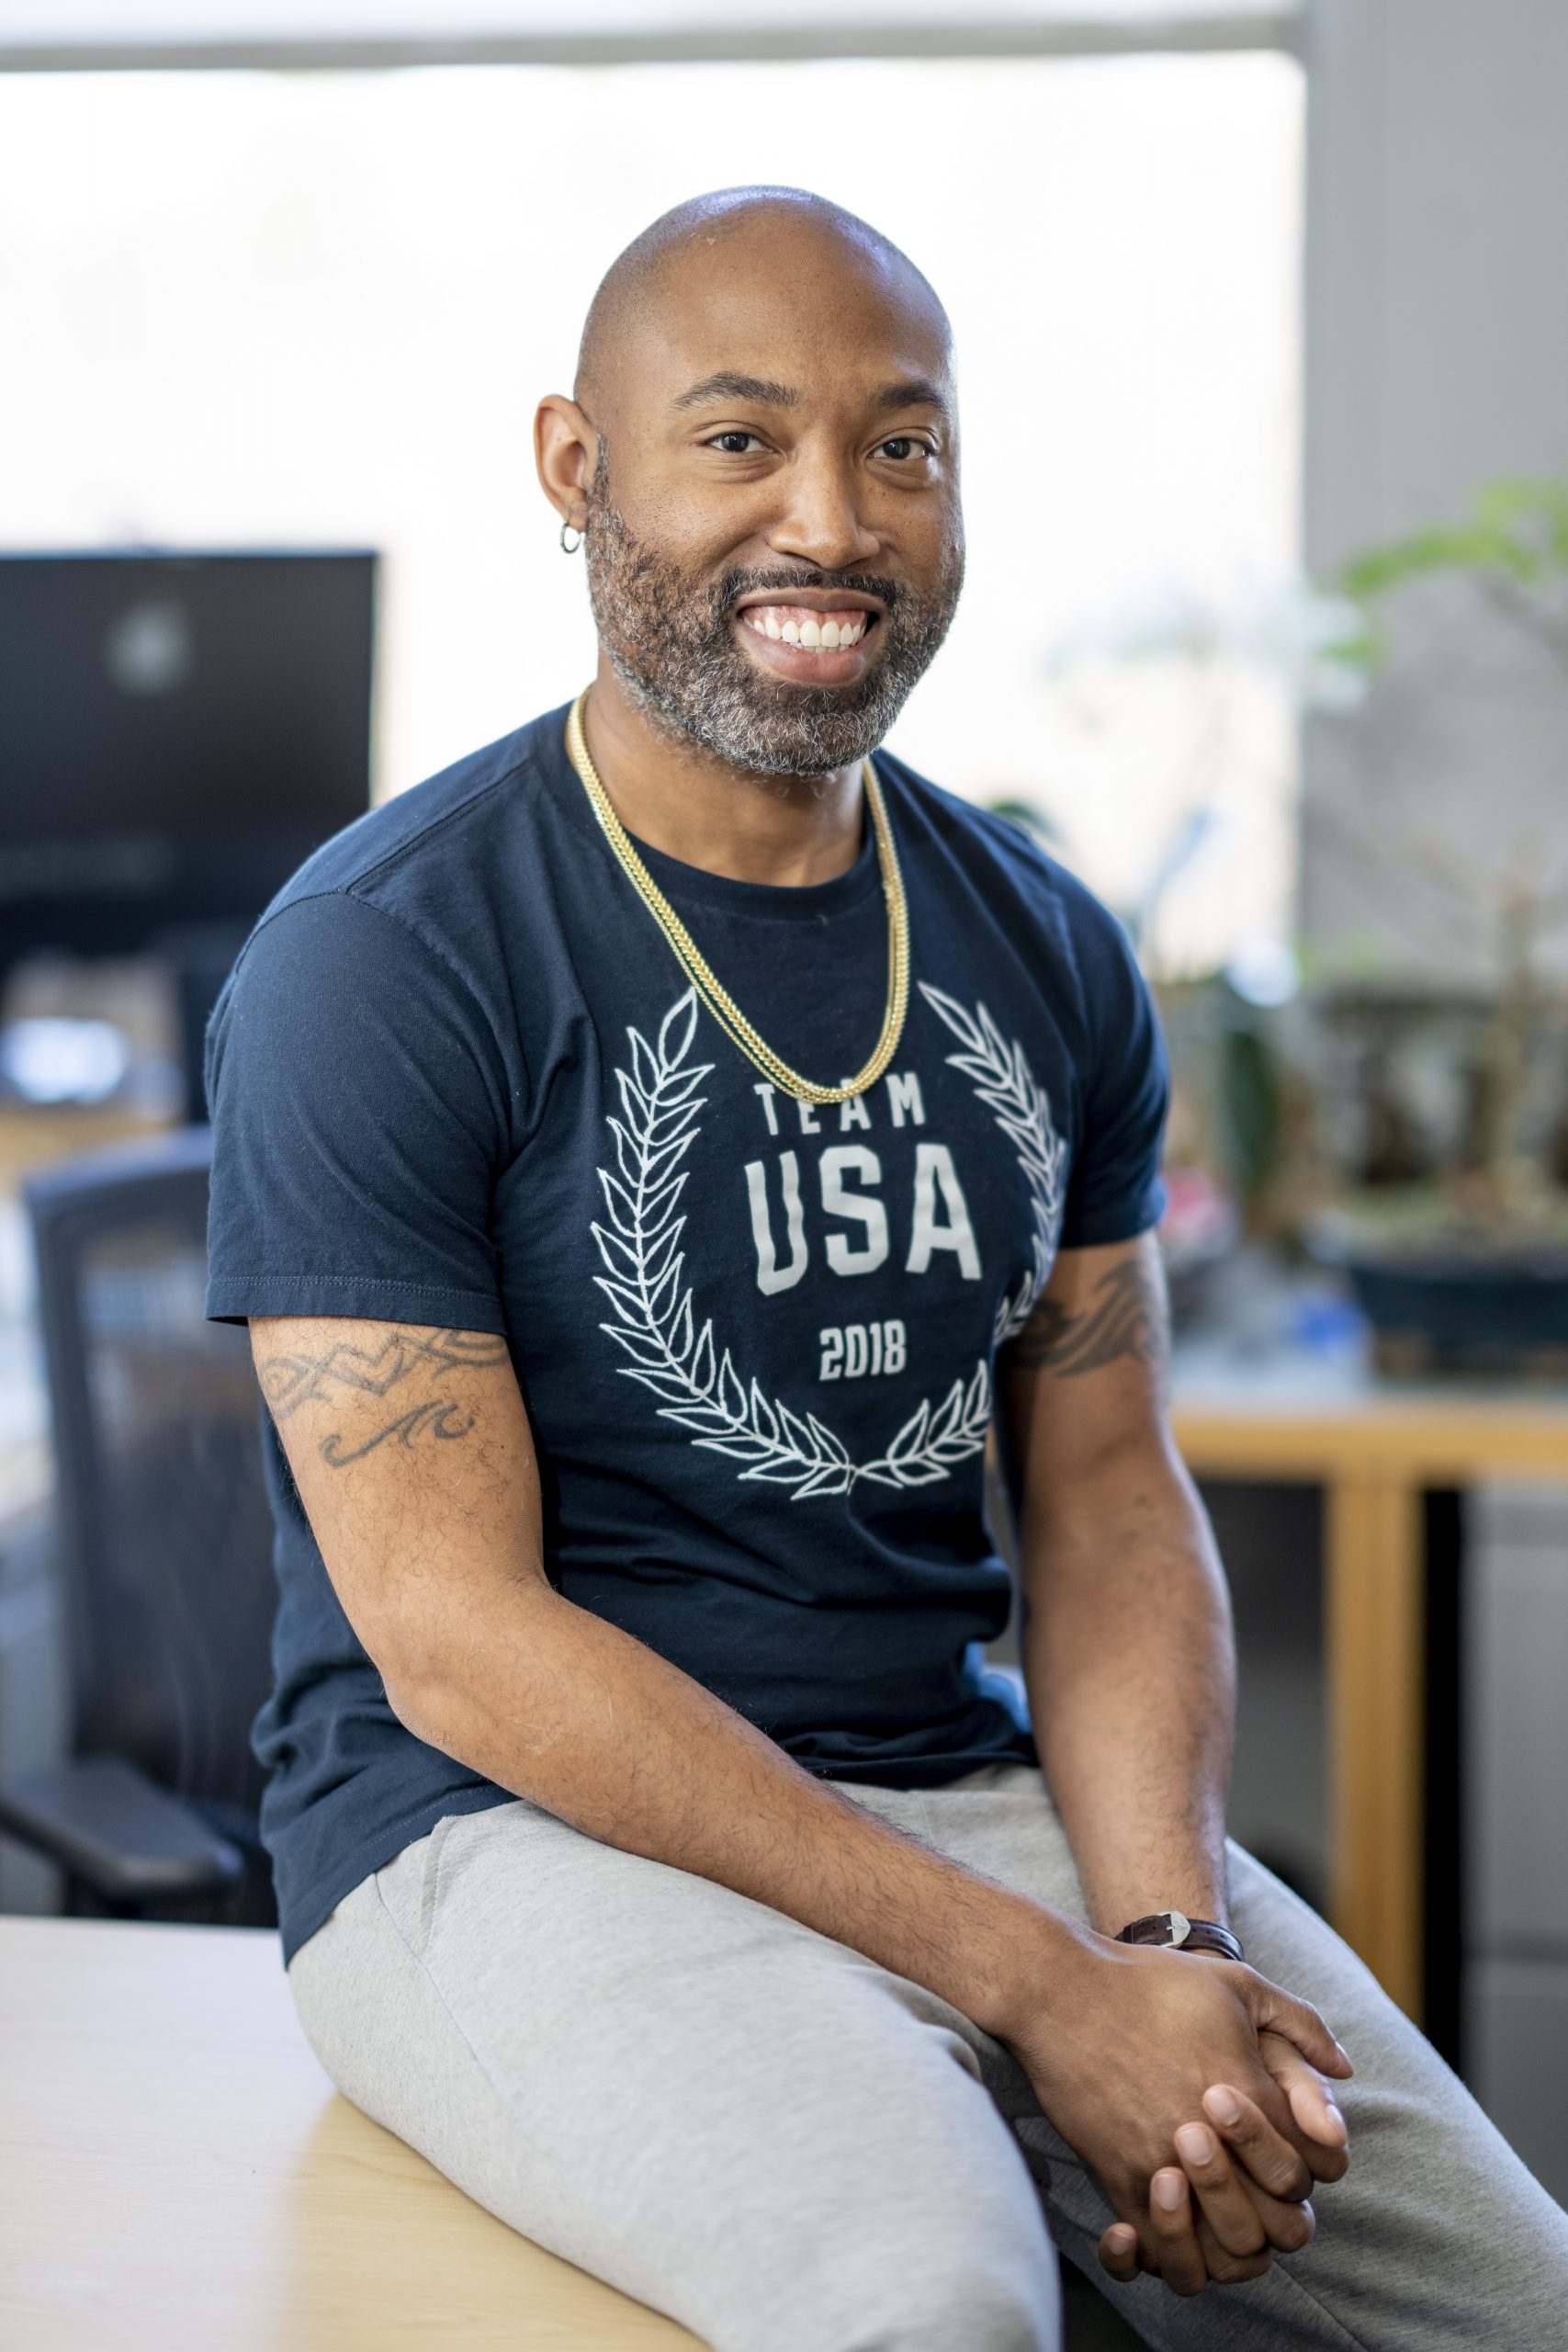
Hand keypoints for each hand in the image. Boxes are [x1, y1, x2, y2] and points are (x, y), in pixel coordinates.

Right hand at [995, 1928, 1349, 2292]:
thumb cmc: (1152, 1983)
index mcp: (1253, 2094)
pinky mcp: (1119, 2177)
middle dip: (1275, 2213)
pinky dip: (1168, 2251)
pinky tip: (1164, 2221)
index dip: (1309, 2167)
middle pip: (1278, 2224)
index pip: (1313, 2168)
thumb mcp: (1236, 1984)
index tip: (1283, 2149)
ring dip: (1228, 2242)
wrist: (1062, 1990)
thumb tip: (1344, 2066)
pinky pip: (1157, 2249)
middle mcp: (1216, 2140)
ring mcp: (1165, 2164)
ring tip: (1210, 2208)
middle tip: (1249, 2184)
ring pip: (1224, 2252)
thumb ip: (1300, 2023)